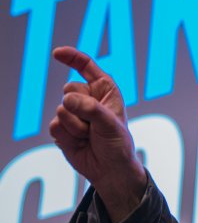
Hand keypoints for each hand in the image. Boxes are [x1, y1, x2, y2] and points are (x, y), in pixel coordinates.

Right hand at [50, 46, 146, 222]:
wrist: (110, 170)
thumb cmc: (118, 143)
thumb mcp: (111, 124)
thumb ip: (91, 109)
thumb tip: (67, 99)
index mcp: (105, 89)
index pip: (86, 67)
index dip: (71, 57)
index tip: (56, 53)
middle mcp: (87, 98)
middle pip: (69, 90)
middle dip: (81, 109)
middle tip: (96, 126)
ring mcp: (73, 113)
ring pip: (61, 110)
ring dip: (76, 127)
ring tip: (90, 136)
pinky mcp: (62, 128)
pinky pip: (54, 126)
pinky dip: (67, 136)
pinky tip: (79, 143)